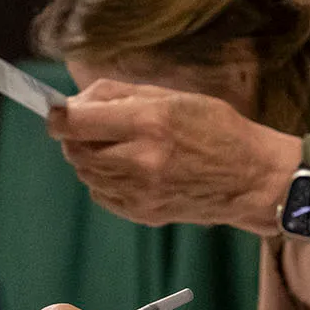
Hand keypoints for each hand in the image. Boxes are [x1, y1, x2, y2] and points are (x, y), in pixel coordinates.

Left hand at [48, 79, 297, 233]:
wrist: (253, 178)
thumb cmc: (218, 128)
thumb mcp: (173, 96)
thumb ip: (119, 97)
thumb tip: (75, 102)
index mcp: (149, 123)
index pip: (75, 122)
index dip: (57, 115)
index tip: (57, 111)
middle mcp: (140, 160)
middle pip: (74, 149)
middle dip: (75, 135)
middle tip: (94, 126)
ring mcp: (141, 192)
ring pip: (86, 173)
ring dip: (90, 157)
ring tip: (120, 146)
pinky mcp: (143, 213)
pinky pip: (101, 194)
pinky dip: (104, 180)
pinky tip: (130, 168)